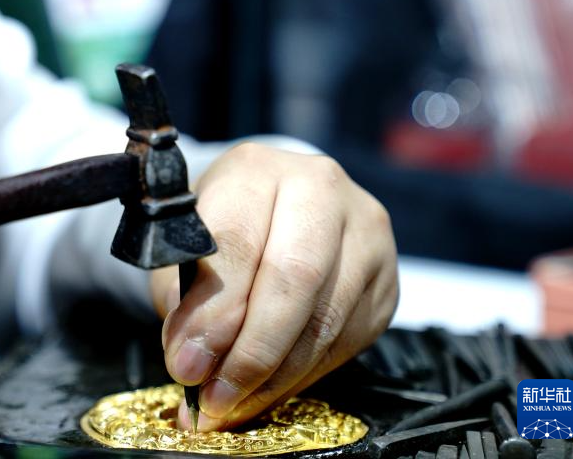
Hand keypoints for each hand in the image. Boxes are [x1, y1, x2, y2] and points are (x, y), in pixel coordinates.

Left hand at [152, 143, 396, 430]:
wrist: (273, 205)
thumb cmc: (222, 225)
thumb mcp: (185, 245)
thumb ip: (185, 295)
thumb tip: (192, 358)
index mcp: (258, 169)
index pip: (239, 242)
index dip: (213, 311)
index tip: (187, 363)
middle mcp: (321, 189)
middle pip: (295, 278)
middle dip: (251, 351)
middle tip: (214, 396)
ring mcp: (365, 232)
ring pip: (326, 317)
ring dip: (275, 375)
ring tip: (233, 403)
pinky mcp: (388, 276)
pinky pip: (349, 339)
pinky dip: (303, 375)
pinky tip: (269, 389)